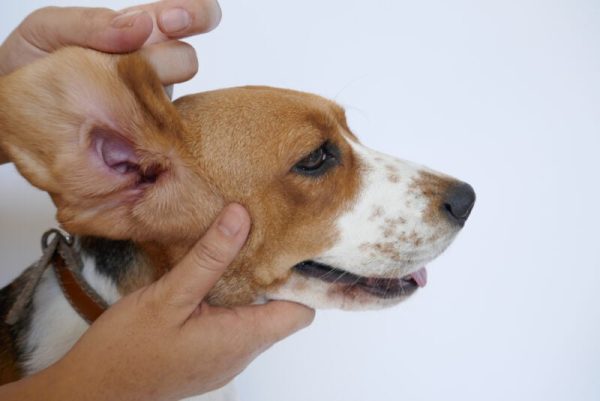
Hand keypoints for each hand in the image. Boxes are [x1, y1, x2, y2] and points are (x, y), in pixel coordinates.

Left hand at [0, 0, 219, 164]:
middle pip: (186, 59)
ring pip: (176, 99)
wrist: (11, 114)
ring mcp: (151, 105)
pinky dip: (151, 129)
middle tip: (150, 61)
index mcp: (135, 33)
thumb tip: (144, 25)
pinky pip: (163, 133)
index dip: (194, 14)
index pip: (184, 16)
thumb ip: (92, 23)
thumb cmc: (30, 66)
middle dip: (173, 57)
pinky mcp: (147, 138)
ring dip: (153, 94)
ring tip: (119, 99)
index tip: (173, 22)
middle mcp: (151, 68)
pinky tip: (132, 128)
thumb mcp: (48, 30)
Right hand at [0, 204, 314, 400]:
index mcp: (240, 338)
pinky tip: (209, 278)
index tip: (290, 247)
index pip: (300, 312)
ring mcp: (224, 357)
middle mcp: (240, 352)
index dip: (301, 280)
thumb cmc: (126, 350)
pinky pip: (232, 325)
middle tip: (259, 237)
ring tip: (235, 250)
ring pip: (254, 316)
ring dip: (248, 286)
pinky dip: (229, 300)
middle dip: (272, 275)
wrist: (91, 390)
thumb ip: (208, 258)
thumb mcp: (169, 296)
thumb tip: (240, 218)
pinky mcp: (207, 356)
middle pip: (278, 312)